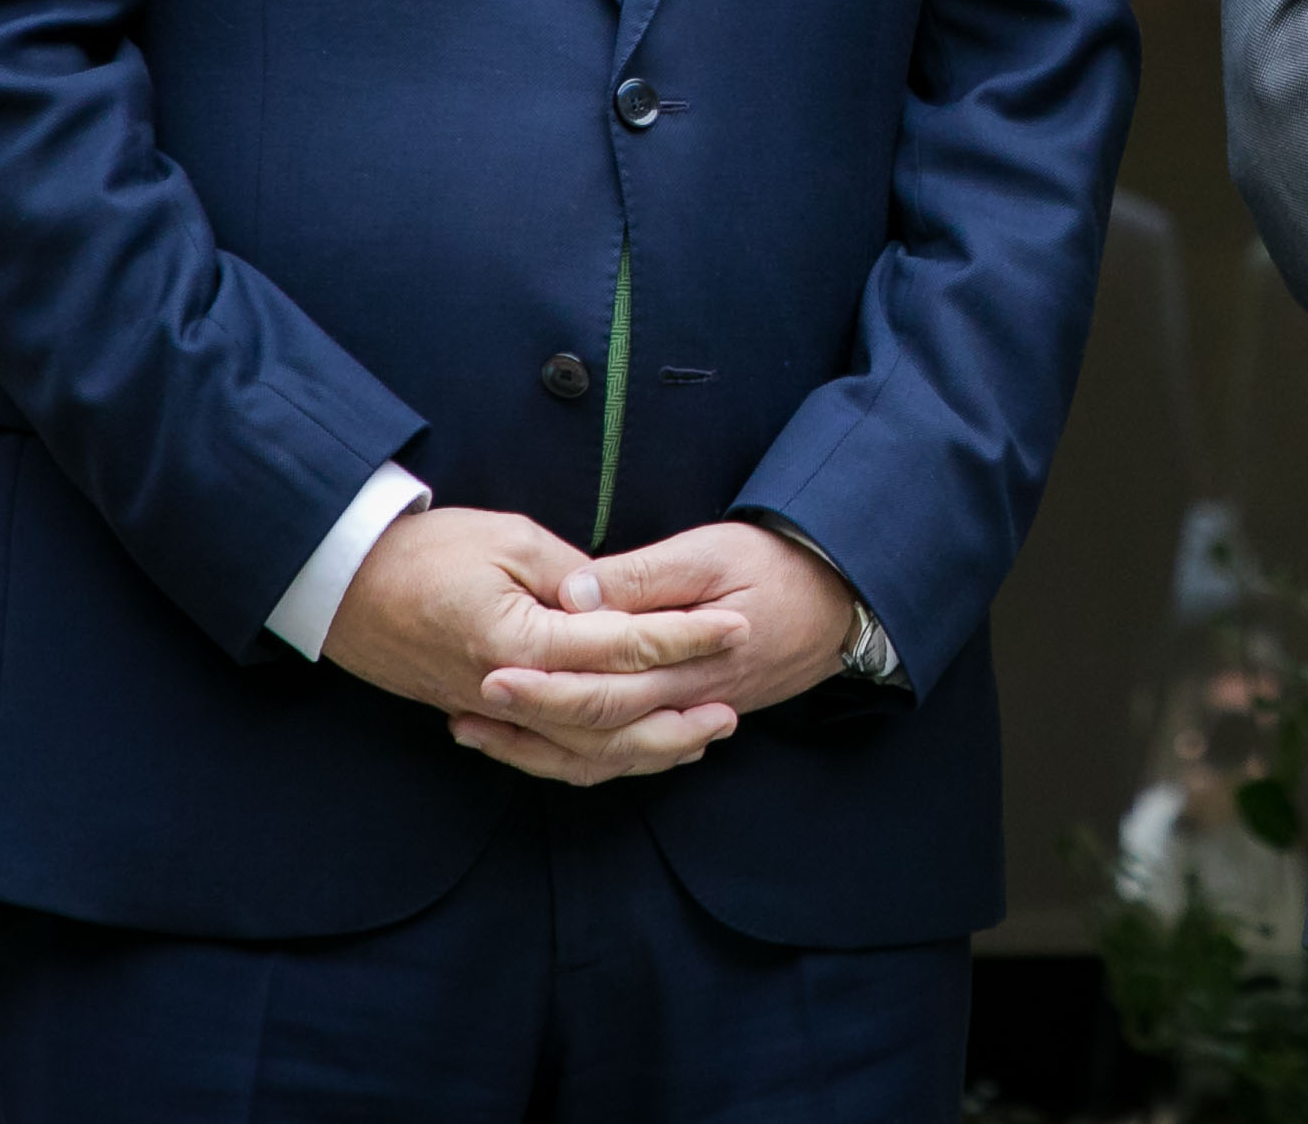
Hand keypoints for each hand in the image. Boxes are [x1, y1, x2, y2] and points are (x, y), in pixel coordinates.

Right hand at [322, 505, 744, 784]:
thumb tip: (619, 601)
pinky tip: (632, 752)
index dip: (684, 637)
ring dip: (648, 748)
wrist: (344, 585)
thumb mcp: (507, 539)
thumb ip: (572, 574)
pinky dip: (597, 761)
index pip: (623, 646)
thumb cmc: (425, 549)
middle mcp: (512, 690)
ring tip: (701, 736)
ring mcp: (496, 713)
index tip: (735, 626)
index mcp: (522, 640)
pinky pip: (548, 758)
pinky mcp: (484, 718)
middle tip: (734, 698)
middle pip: (612, 717)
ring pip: (584, 753)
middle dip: (679, 707)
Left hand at [477, 520, 855, 746]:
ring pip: (609, 755)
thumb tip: (576, 596)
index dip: (544, 687)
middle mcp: (687, 702)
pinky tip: (541, 742)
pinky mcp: (690, 714)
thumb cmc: (775, 563)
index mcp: (689, 662)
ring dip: (543, 748)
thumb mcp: (711, 552)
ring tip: (482, 731)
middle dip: (526, 723)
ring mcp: (691, 715)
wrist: (841, 597)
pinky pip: (631, 753)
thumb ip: (643, 577)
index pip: (605, 688)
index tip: (488, 674)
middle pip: (597, 730)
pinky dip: (583, 753)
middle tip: (465, 711)